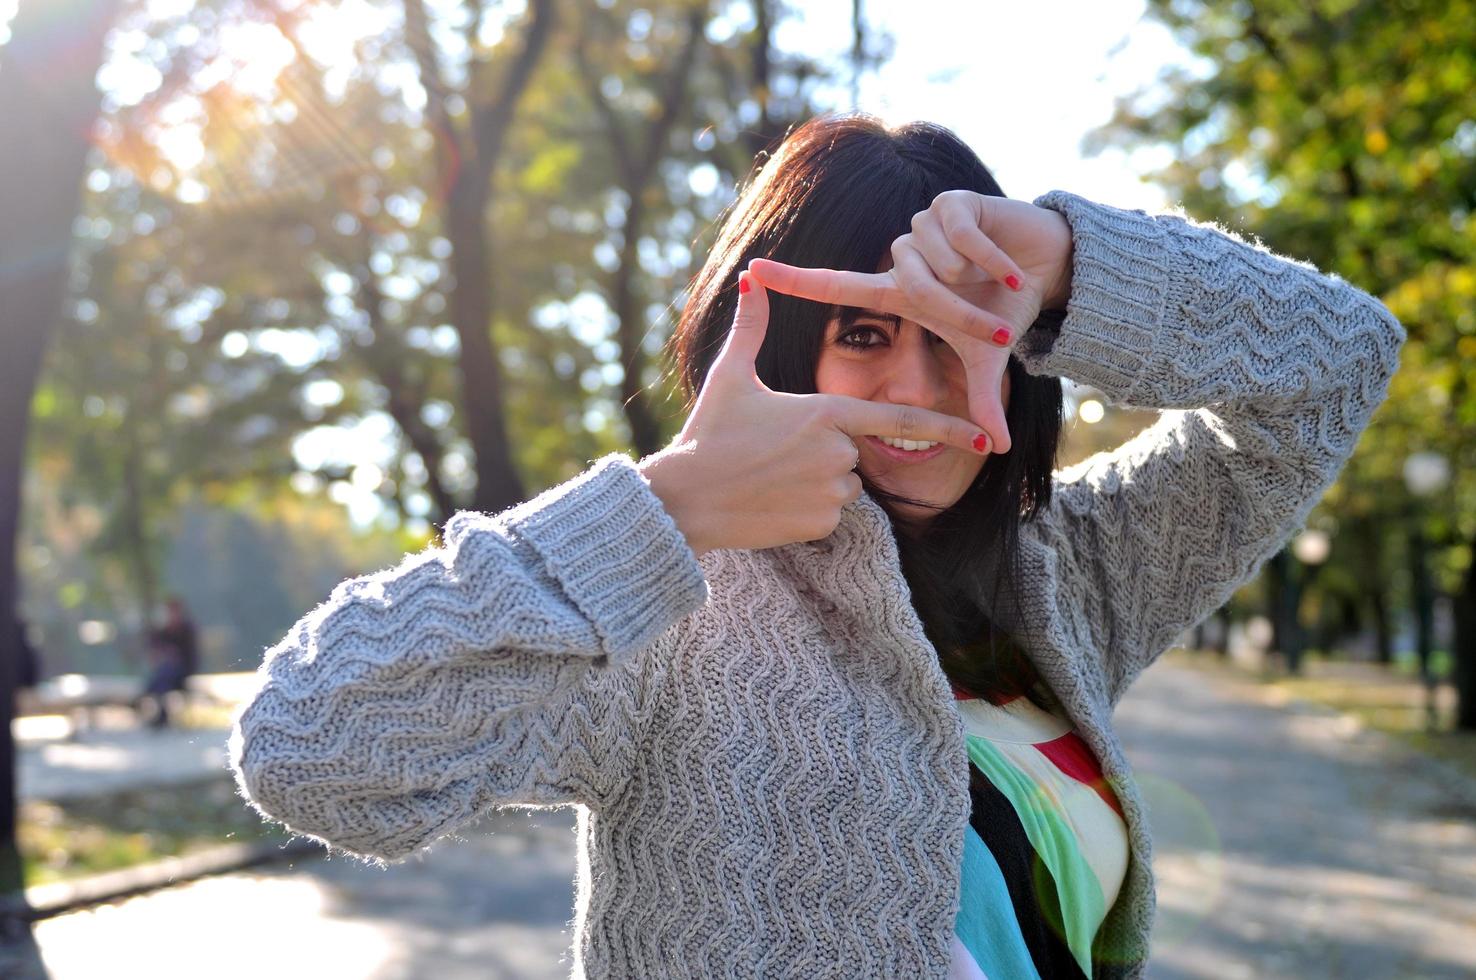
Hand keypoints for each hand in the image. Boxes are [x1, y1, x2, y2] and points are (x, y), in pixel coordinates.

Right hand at [639, 271, 988, 555]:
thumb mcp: (730, 376)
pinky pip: (827, 514)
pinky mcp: (820, 526)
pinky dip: (805, 509)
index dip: (947, 426)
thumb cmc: (708, 435)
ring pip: (843, 484)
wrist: (684, 501)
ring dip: (817, 481)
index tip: (983, 436)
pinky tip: (770, 503)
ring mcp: (832, 493)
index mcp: (826, 413)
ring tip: (770, 477)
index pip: (900, 419)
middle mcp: (838, 453)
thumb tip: (749, 279)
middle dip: (825, 452)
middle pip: (855, 451)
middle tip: (774, 454)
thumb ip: (751, 327)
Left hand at [749, 191, 1072, 453]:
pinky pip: (960, 233)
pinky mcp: (952, 201)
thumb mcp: (988, 357)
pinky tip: (1011, 267)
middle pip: (910, 283)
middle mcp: (904, 256)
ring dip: (973, 277)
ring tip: (997, 282)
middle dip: (956, 309)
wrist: (1047, 267)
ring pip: (934, 257)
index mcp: (898, 291)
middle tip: (993, 325)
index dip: (794, 281)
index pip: (835, 286)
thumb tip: (1000, 447)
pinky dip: (992, 257)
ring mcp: (925, 226)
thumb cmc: (1006, 309)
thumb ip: (982, 398)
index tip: (751, 272)